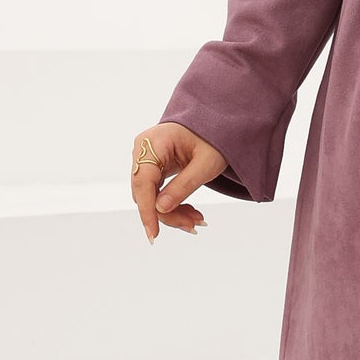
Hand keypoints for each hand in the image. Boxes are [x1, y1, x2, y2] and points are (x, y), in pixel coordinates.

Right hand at [131, 122, 224, 240]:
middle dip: (167, 213)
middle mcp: (143, 148)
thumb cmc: (214, 139)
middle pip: (145, 192)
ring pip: (150, 195)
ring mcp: (145, 157)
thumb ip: (183, 186)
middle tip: (193, 226)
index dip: (147, 211)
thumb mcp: (206, 164)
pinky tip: (189, 211)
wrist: (217, 124)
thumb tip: (160, 209)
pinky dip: (172, 203)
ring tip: (196, 219)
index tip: (153, 234)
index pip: (143, 182)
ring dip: (171, 211)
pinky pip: (156, 191)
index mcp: (153, 142)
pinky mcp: (151, 166)